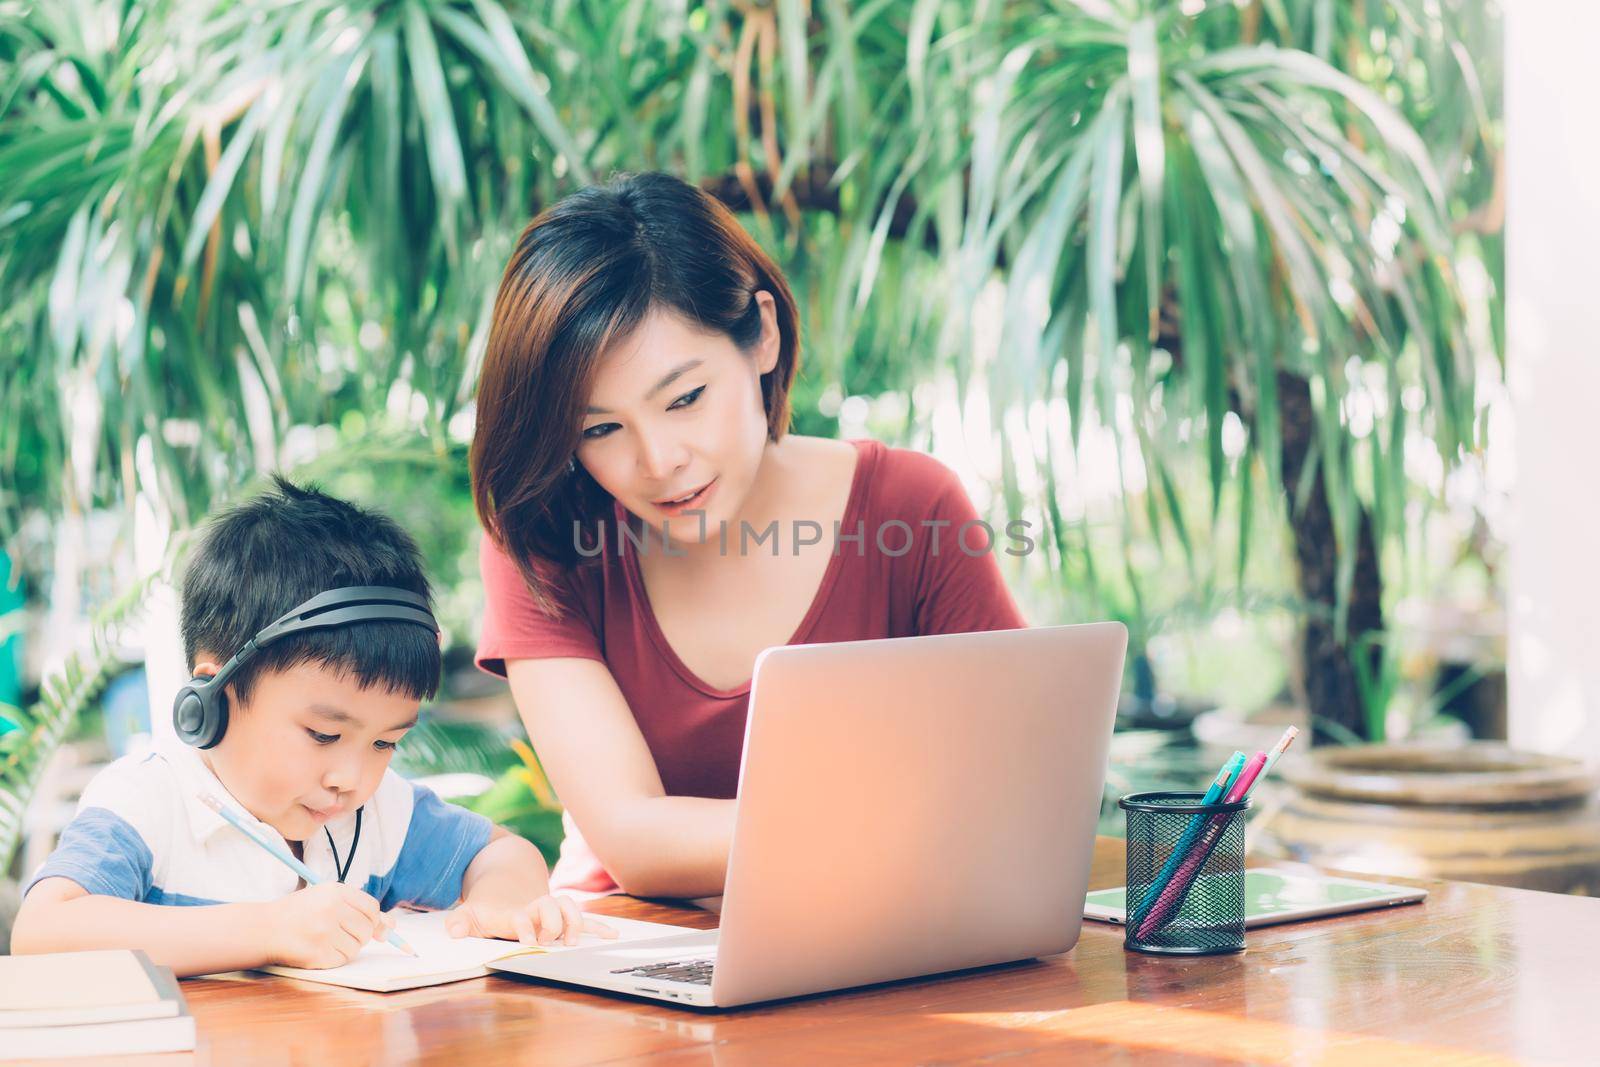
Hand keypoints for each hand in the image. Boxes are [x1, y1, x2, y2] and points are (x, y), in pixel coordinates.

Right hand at [267, 883, 394, 968]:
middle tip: (340, 932)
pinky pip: (343, 959)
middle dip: (360, 934)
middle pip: (367, 929)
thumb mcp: (328, 900)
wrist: (265, 928)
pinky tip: (319, 948)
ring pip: (357, 946)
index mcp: (335, 891)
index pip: (372, 908)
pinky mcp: (318, 954)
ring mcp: (324, 933)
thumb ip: (360, 909)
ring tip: (326, 939)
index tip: (361, 922)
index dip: (370, 919)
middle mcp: (331, 910)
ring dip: (347, 946)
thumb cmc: (300, 912)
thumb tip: (392, 927)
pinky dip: (336, 957)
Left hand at [443, 894, 617, 946]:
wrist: (506, 876)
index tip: (528, 940)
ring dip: (576, 922)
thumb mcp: (470, 912)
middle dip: (554, 925)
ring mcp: (551, 910)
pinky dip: (597, 926)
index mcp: (516, 910)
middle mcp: (537, 907)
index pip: (523, 916)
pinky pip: (583, 919)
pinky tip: (612, 935)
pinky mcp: (561, 916)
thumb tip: (452, 930)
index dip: (526, 926)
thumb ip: (460, 921)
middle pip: (553, 908)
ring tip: (573, 940)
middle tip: (548, 941)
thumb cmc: (488, 904)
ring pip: (571, 908)